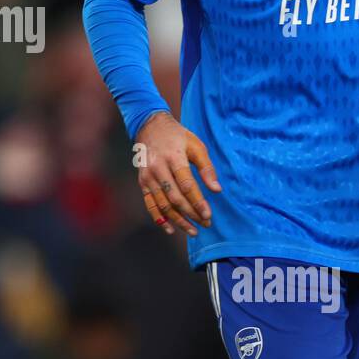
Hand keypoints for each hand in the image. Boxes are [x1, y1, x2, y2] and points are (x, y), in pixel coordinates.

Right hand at [133, 111, 221, 234]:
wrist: (149, 127)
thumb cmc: (178, 137)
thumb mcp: (196, 145)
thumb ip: (207, 167)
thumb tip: (216, 190)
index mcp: (173, 157)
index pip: (186, 185)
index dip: (197, 202)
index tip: (208, 215)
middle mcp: (158, 168)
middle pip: (175, 198)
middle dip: (191, 214)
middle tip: (205, 223)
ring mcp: (148, 176)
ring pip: (163, 204)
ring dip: (178, 220)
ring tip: (193, 230)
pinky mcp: (143, 182)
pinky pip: (150, 204)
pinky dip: (159, 219)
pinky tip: (171, 230)